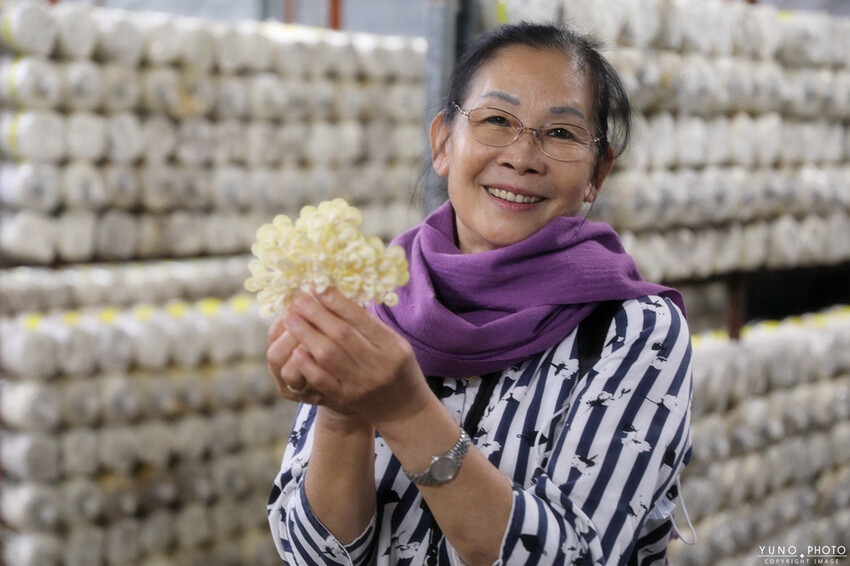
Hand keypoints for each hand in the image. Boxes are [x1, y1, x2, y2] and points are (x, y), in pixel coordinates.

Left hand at [277, 288, 432, 427]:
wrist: (403, 408)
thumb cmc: (397, 367)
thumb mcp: (394, 342)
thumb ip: (368, 324)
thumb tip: (334, 296)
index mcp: (392, 346)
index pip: (361, 318)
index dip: (337, 301)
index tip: (318, 287)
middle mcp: (378, 364)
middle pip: (342, 334)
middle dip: (316, 314)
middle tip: (298, 300)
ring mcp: (361, 384)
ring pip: (329, 355)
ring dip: (306, 334)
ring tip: (291, 318)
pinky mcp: (346, 399)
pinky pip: (322, 381)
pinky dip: (307, 364)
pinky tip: (295, 350)